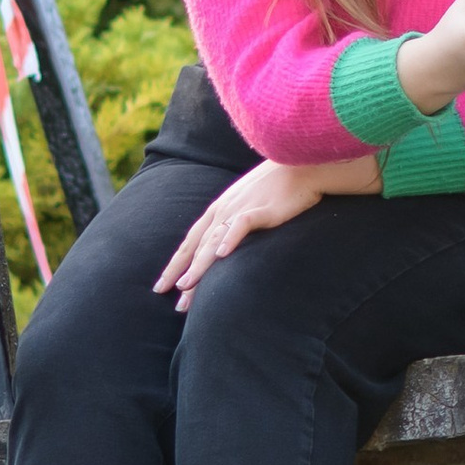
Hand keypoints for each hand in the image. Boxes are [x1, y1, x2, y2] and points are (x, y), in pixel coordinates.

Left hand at [156, 156, 376, 309]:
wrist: (302, 164)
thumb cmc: (278, 183)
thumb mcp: (248, 200)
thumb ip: (235, 219)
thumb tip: (225, 241)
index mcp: (219, 208)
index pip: (191, 240)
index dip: (175, 264)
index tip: (163, 286)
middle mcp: (224, 210)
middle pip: (197, 246)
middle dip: (181, 273)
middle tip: (172, 300)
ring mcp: (241, 208)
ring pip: (213, 241)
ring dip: (199, 265)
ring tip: (186, 287)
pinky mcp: (262, 209)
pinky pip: (241, 225)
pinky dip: (229, 240)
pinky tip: (220, 255)